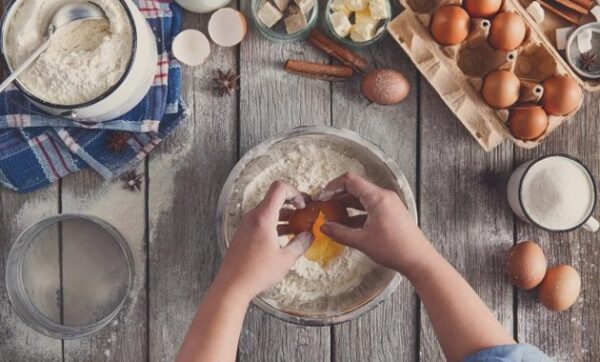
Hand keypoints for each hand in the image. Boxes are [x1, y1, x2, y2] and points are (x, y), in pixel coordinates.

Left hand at [214, 181, 313, 300]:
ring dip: (284, 215)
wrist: (232, 285)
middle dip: (292, 204)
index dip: (295, 192)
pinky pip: (262, 220)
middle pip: (274, 198)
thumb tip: (309, 235)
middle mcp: (253, 216)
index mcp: (264, 217)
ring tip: (298, 228)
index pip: (279, 188)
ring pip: (268, 210)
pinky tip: (284, 238)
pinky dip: (275, 224)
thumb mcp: (285, 259)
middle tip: (305, 215)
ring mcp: (246, 224)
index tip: (303, 206)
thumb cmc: (257, 272)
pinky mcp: (244, 233)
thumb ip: (300, 244)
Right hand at [316, 172, 432, 276]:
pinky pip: (370, 208)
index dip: (332, 187)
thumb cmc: (395, 249)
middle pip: (355, 188)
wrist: (419, 260)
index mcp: (377, 198)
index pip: (350, 180)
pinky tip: (347, 225)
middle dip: (337, 196)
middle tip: (324, 206)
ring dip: (347, 206)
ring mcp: (389, 205)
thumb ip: (340, 233)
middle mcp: (384, 197)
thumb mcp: (362, 241)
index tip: (322, 197)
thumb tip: (324, 228)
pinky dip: (357, 214)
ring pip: (362, 199)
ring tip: (332, 216)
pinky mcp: (391, 214)